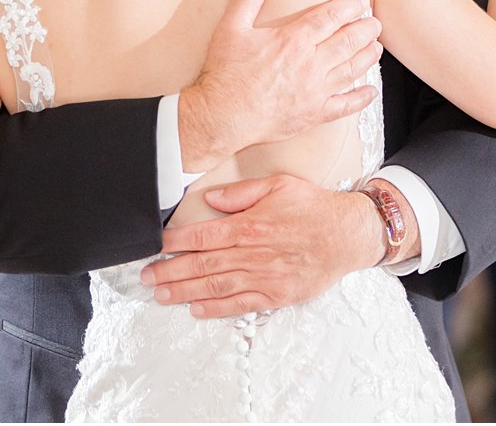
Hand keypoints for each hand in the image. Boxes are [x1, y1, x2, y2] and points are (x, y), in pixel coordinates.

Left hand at [144, 174, 382, 317]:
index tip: (155, 245)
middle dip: (170, 271)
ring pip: (216, 287)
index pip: (203, 236)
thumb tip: (211, 199)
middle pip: (202, 264)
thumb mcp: (278, 186)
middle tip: (147, 276)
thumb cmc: (313, 208)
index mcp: (250, 226)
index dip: (175, 242)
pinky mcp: (276, 295)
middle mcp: (253, 254)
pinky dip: (216, 309)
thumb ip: (241, 193)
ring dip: (185, 292)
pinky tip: (196, 309)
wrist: (348, 235)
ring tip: (162, 294)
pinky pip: (241, 305)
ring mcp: (264, 278)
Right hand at [178, 0, 381, 172]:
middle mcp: (311, 63)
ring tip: (376, 47)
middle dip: (366, 29)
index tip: (360, 1)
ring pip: (352, 70)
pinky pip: (345, 105)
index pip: (331, 17)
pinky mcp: (313, 113)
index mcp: (293, 40)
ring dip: (368, 57)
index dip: (349, 6)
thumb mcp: (230, 29)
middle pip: (349, 41)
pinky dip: (361, 98)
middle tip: (375, 23)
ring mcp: (315, 90)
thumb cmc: (226, 73)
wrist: (223, 116)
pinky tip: (371, 92)